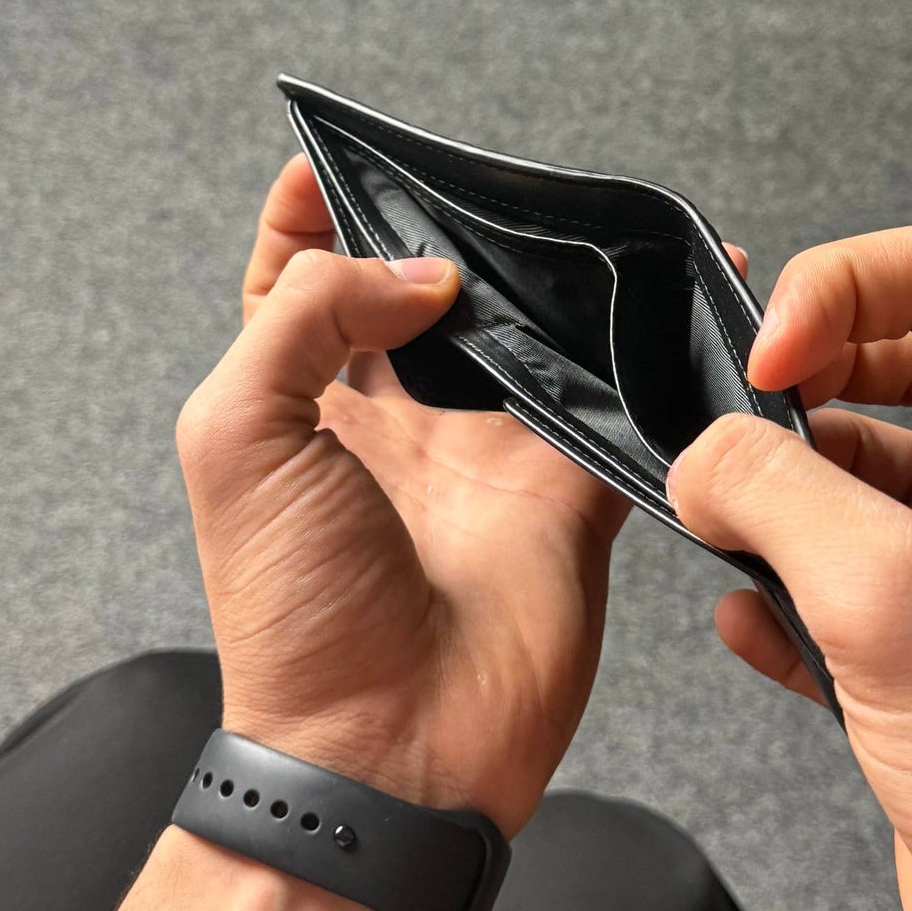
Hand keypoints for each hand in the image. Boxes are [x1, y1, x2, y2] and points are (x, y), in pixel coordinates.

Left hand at [175, 155, 628, 837]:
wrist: (390, 751)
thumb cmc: (292, 610)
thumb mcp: (238, 438)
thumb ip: (302, 317)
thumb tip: (419, 272)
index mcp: (303, 405)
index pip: (295, 285)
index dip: (313, 219)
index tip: (339, 160)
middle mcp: (397, 420)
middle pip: (425, 294)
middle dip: (452, 233)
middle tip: (489, 181)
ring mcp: (486, 453)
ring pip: (528, 336)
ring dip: (555, 282)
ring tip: (586, 217)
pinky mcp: (566, 491)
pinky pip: (616, 405)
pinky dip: (647, 357)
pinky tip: (674, 300)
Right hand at [668, 223, 911, 910]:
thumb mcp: (906, 612)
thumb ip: (784, 499)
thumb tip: (705, 458)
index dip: (843, 289)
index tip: (765, 360)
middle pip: (894, 363)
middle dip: (797, 383)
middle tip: (724, 436)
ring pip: (856, 476)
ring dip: (778, 492)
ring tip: (723, 530)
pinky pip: (837, 584)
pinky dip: (779, 591)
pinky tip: (749, 627)